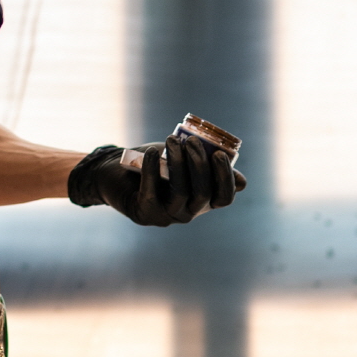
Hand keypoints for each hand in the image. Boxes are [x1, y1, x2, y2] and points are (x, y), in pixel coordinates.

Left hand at [67, 136, 244, 225]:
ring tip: (171, 141)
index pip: (223, 198)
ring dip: (178, 163)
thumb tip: (242, 182)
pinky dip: (152, 170)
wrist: (113, 173)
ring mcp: (166, 216)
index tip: (218, 154)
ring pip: (180, 192)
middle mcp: (188, 213)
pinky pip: (151, 192)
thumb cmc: (153, 165)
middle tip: (191, 141)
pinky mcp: (144, 213)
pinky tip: (152, 153)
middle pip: (202, 194)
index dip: (225, 179)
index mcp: (202, 201)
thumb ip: (207, 167)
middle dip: (199, 165)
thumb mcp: (182, 163)